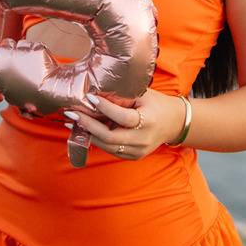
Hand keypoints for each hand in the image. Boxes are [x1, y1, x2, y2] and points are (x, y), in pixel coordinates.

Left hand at [63, 87, 188, 159]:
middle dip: (88, 125)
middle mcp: (144, 138)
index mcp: (149, 120)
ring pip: (108, 146)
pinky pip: (112, 151)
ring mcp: (139, 150)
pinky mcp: (135, 156)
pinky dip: (97, 140)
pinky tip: (86, 130)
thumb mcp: (143, 94)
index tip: (90, 98)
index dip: (105, 108)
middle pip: (111, 137)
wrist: (173, 123)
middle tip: (72, 114)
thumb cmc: (156, 103)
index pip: (123, 117)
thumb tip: (96, 89)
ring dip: (88, 134)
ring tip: (73, 122)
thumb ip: (123, 95)